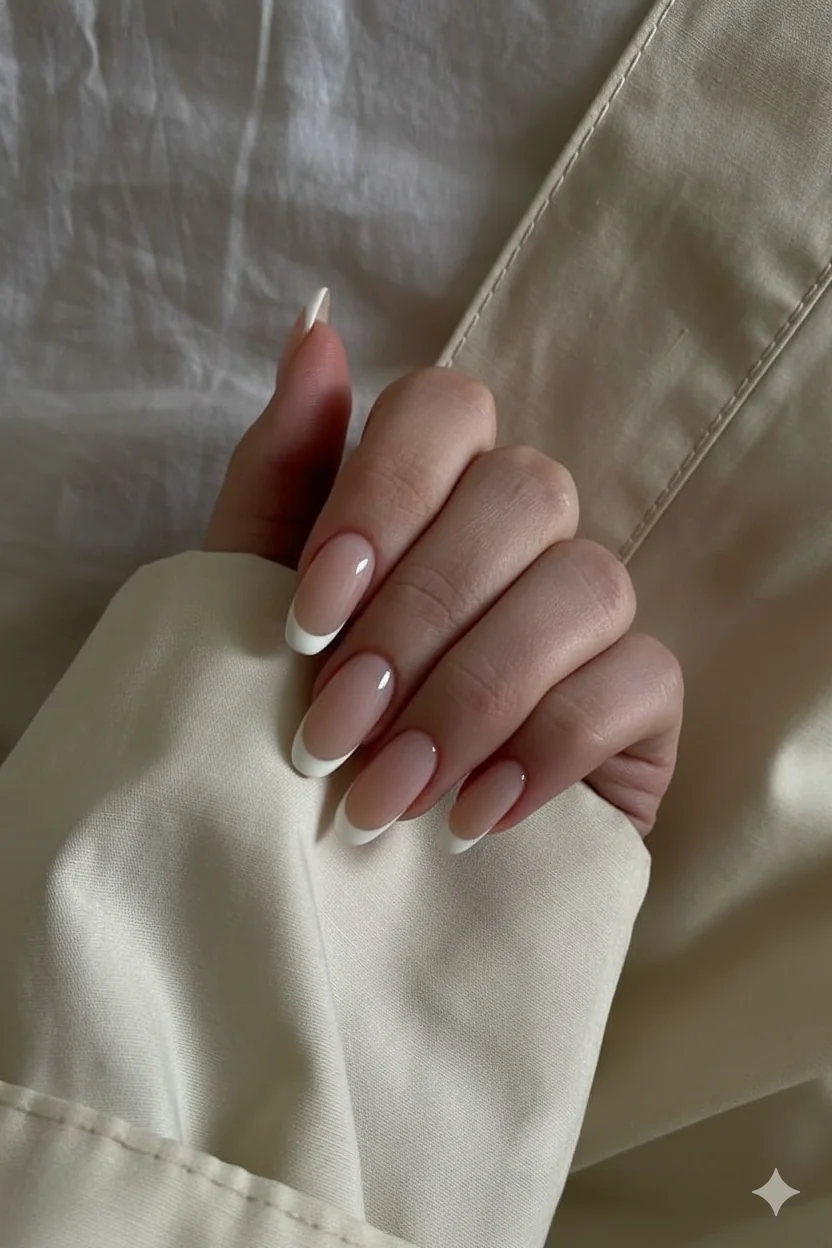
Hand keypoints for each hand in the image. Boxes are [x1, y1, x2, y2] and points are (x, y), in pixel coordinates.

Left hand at [205, 291, 683, 852]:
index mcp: (435, 485)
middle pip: (525, 493)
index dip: (384, 496)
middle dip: (417, 619)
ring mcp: (594, 607)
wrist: (352, 860)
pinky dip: (545, 748)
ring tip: (382, 795)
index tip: (307, 615)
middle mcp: (526, 527)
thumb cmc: (302, 711)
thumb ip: (283, 468)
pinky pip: (637, 680)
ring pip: (584, 584)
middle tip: (330, 729)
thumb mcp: (256, 595)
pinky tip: (469, 816)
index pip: (447, 409)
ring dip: (471, 695)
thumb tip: (314, 326)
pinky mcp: (644, 695)